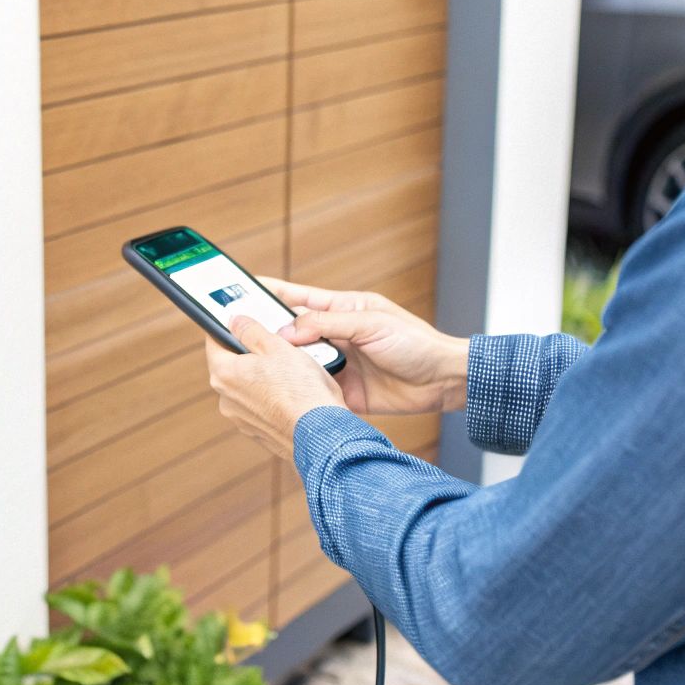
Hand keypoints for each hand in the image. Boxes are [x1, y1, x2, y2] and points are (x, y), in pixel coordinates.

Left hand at [205, 316, 346, 458]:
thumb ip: (251, 331)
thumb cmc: (301, 389)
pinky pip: (261, 407)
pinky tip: (294, 394)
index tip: (242, 322)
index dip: (228, 328)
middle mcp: (226, 399)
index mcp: (223, 373)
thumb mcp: (277, 347)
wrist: (322, 434)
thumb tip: (235, 321)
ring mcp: (241, 419)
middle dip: (251, 354)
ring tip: (291, 371)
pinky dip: (273, 399)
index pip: (214, 341)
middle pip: (232, 365)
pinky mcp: (258, 433)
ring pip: (248, 387)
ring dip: (263, 377)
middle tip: (276, 345)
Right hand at [260, 277, 469, 416]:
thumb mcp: (370, 324)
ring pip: (299, 364)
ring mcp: (339, 365)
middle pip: (292, 333)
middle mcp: (336, 336)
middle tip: (239, 337)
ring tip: (258, 367)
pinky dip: (301, 392)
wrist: (445, 381)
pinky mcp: (344, 393)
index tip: (240, 290)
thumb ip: (327, 324)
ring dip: (283, 366)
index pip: (297, 298)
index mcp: (342, 309)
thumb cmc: (416, 343)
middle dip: (267, 334)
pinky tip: (284, 394)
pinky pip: (315, 391)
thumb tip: (287, 331)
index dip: (269, 294)